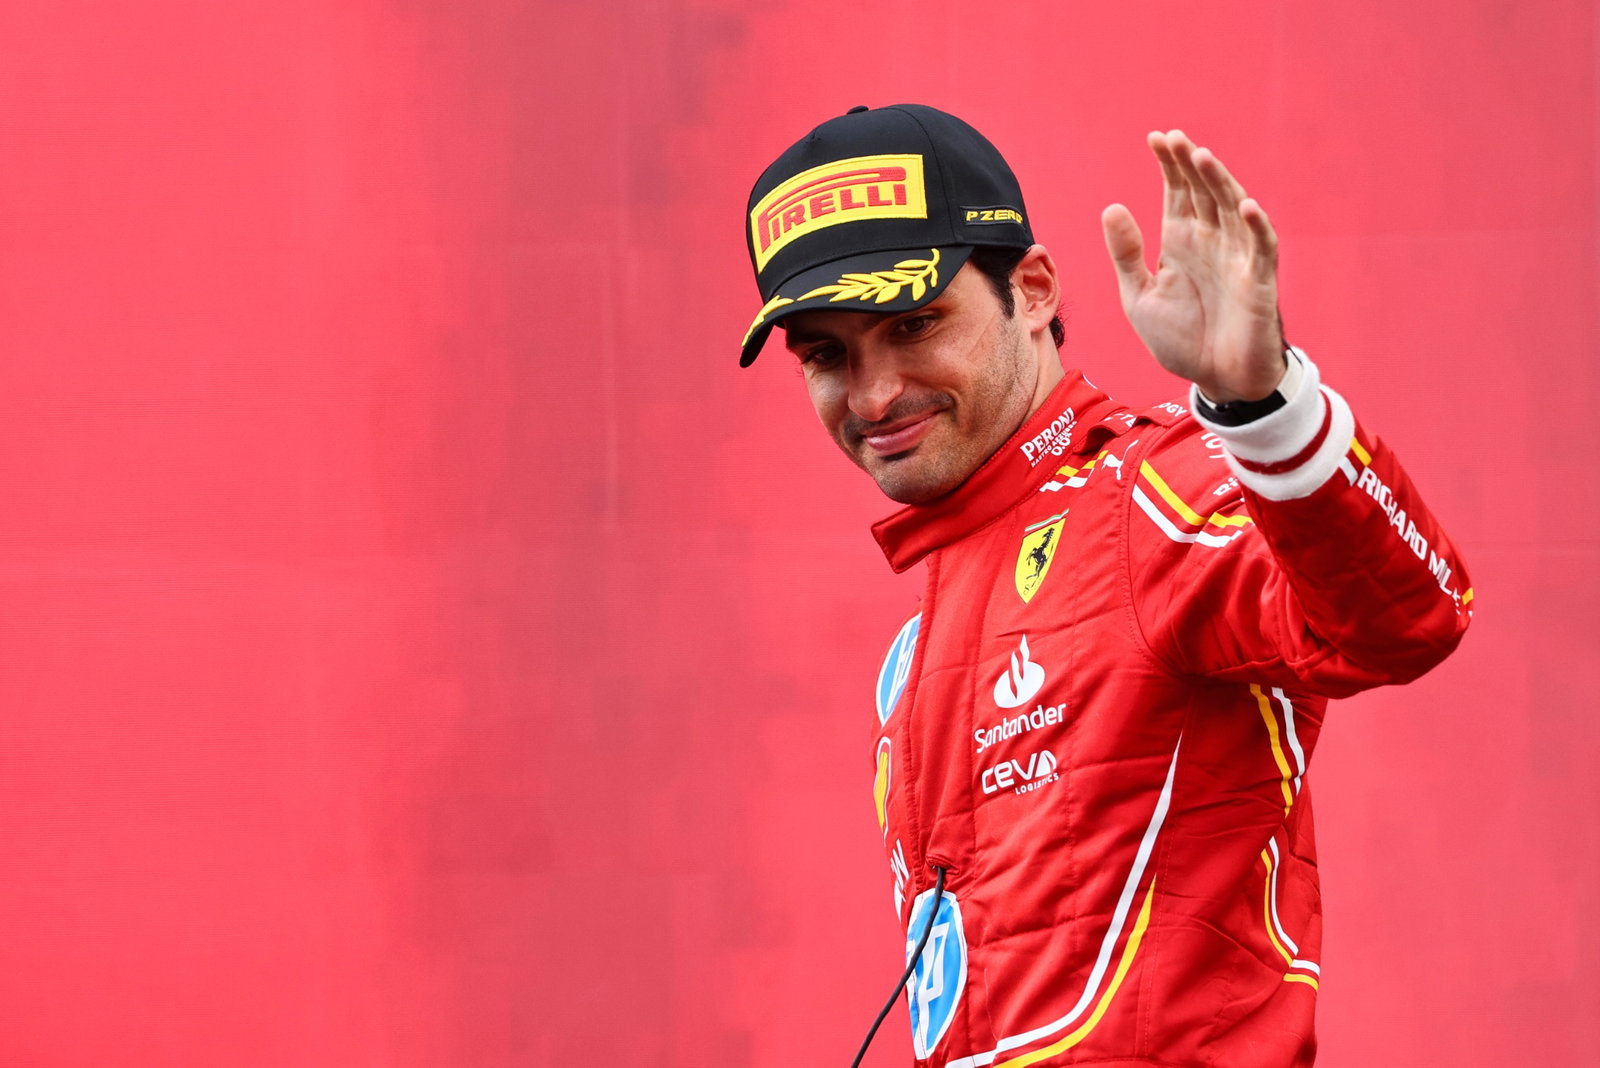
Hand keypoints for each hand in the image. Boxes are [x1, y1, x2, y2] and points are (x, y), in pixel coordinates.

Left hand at [1101, 131, 1284, 402]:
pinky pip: (1260, 247)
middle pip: (1202, 191)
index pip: (1177, 192)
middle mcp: (1210, 242)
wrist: (1215, 380)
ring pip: (1231, 208)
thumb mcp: (1140, 297)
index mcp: (1181, 242)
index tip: (1156, 137)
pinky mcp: (1258, 280)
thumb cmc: (1181, 340)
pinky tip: (1243, 205)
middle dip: (1189, 164)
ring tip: (1201, 157)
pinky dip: (1254, 225)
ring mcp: (1236, 257)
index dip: (1169, 165)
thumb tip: (1112, 207)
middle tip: (1174, 137)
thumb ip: (1127, 255)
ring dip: (1219, 182)